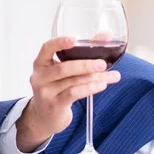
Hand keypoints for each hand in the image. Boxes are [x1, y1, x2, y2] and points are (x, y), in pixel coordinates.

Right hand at [15, 36, 120, 151]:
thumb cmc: (58, 89)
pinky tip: (101, 85)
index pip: (47, 48)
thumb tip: (106, 37)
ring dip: (95, 78)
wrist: (45, 116)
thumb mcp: (64, 71)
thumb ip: (82, 53)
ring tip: (112, 76)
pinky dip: (90, 88)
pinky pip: (74, 93)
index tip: (75, 40)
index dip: (60, 43)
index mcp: (41, 63)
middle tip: (103, 63)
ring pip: (73, 82)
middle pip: (64, 68)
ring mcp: (46, 92)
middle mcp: (40, 76)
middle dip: (86, 65)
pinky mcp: (55, 104)